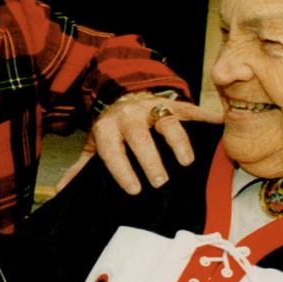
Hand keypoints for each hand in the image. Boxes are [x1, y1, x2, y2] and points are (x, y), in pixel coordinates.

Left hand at [57, 95, 221, 193]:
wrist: (124, 91)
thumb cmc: (111, 126)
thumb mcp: (94, 144)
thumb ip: (82, 166)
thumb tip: (62, 189)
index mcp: (107, 128)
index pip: (112, 149)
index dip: (121, 169)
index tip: (134, 189)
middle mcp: (129, 115)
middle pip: (140, 137)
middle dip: (150, 160)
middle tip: (160, 182)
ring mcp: (153, 107)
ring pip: (166, 121)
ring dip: (177, 141)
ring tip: (187, 162)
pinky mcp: (174, 102)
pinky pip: (191, 109)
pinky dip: (206, 118)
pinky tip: (220, 127)